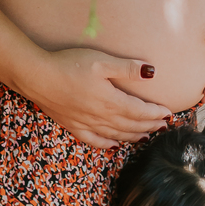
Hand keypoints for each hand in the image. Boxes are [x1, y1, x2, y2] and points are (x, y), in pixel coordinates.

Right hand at [20, 47, 172, 148]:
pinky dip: (108, 144)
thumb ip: (126, 68)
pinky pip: (95, 141)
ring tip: (147, 135)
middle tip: (163, 126)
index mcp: (110, 101)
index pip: (139, 111)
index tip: (168, 114)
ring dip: (134, 136)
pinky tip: (115, 145)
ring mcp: (86, 124)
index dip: (155, 114)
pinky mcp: (73, 126)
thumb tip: (151, 72)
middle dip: (150, 126)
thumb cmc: (69, 64)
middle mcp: (101, 117)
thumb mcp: (100, 61)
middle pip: (131, 125)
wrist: (36, 77)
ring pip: (116, 135)